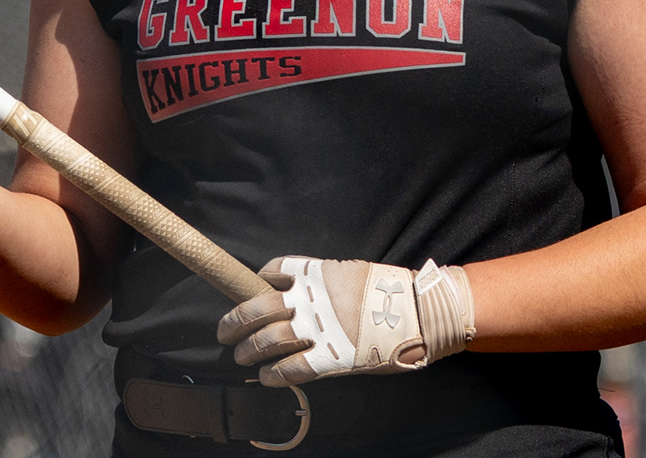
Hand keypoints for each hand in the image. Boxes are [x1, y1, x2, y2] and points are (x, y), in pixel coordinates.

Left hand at [217, 256, 474, 386]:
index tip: (249, 290)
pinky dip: (274, 373)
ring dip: (249, 348)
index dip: (256, 280)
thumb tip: (302, 290)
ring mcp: (320, 329)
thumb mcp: (351, 272)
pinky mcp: (332, 358)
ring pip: (269, 339)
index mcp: (317, 272)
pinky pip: (292, 368)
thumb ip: (324, 281)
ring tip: (239, 355)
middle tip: (223, 330)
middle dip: (235, 319)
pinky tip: (264, 376)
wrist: (422, 312)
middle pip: (259, 306)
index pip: (274, 269)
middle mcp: (311, 298)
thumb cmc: (391, 292)